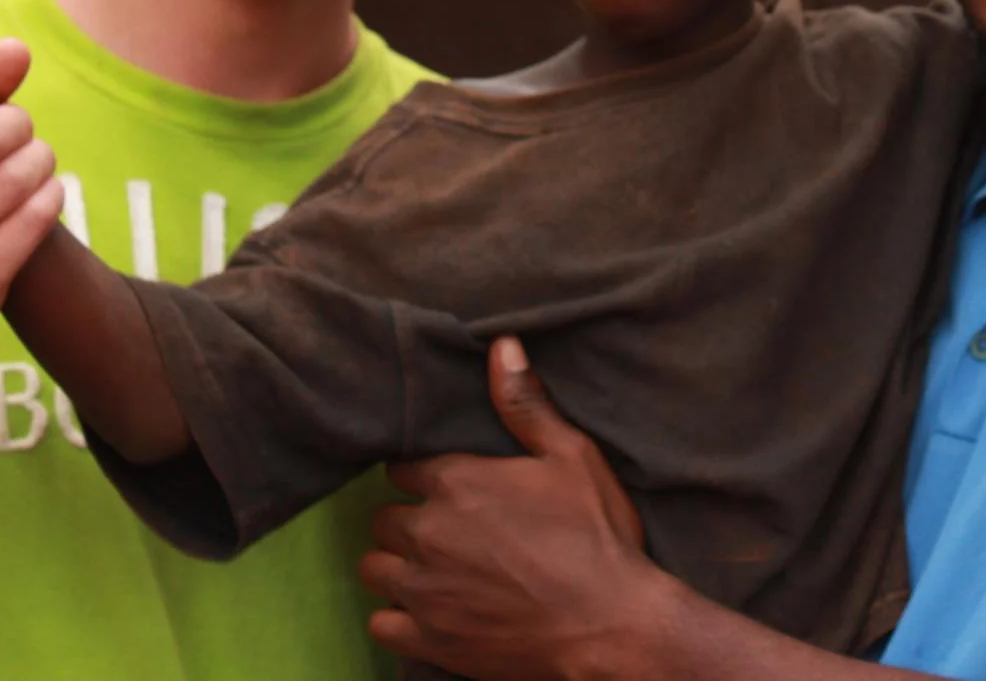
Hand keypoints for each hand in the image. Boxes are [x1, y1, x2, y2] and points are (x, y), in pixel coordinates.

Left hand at [362, 337, 654, 680]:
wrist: (612, 626)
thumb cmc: (597, 537)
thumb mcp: (572, 456)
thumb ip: (526, 404)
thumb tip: (501, 345)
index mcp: (456, 482)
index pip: (401, 467)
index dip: (421, 475)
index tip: (444, 486)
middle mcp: (427, 532)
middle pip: (383, 518)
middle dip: (408, 519)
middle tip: (444, 529)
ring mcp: (423, 590)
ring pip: (373, 568)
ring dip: (396, 565)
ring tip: (430, 569)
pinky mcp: (428, 640)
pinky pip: (380, 624)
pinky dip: (397, 618)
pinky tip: (426, 612)